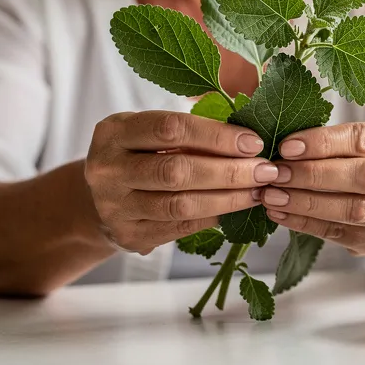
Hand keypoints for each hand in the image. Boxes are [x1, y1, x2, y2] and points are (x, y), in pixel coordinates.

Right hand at [83, 110, 279, 253]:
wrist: (98, 200)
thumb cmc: (138, 155)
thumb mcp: (148, 131)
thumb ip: (190, 129)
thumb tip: (250, 133)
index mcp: (114, 132)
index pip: (171, 129)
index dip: (217, 136)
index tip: (253, 142)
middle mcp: (108, 169)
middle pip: (177, 171)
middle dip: (229, 171)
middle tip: (265, 170)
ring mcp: (115, 207)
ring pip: (180, 205)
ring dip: (228, 198)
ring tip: (257, 191)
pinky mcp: (129, 235)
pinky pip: (180, 227)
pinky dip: (213, 217)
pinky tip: (235, 207)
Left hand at [256, 122, 364, 253]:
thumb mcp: (363, 140)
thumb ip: (332, 140)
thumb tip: (284, 146)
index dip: (323, 143)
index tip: (287, 147)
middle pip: (364, 176)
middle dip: (314, 174)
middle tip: (276, 173)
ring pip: (355, 210)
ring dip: (308, 203)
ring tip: (273, 196)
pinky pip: (341, 233)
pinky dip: (306, 224)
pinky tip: (281, 214)